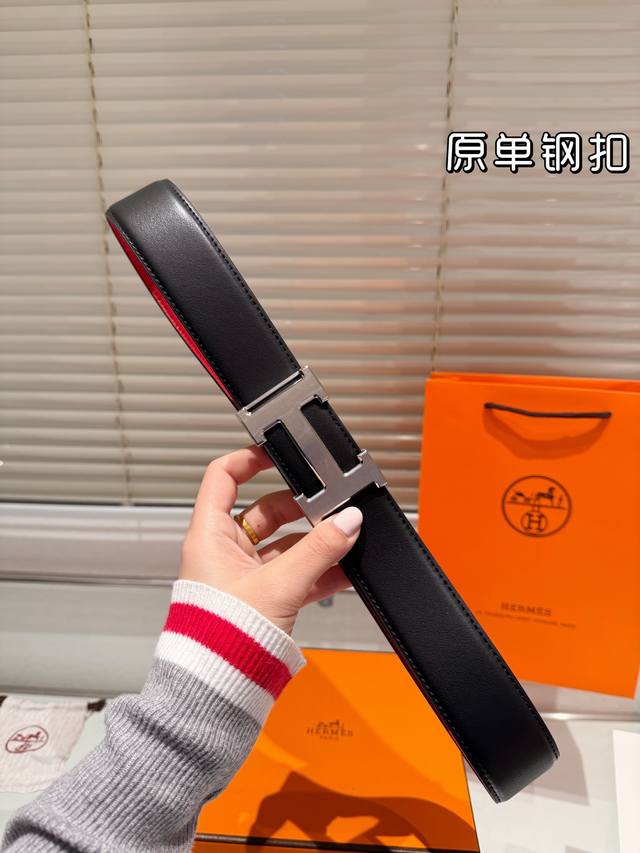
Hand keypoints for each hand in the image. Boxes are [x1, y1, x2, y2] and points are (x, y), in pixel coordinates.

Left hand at [179, 446, 362, 633]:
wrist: (217, 691)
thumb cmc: (221, 639)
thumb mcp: (278, 585)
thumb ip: (318, 551)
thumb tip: (348, 522)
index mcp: (209, 536)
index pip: (222, 477)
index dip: (249, 459)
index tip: (281, 453)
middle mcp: (223, 552)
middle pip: (264, 510)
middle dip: (300, 508)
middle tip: (329, 505)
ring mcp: (243, 576)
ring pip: (283, 544)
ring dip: (313, 542)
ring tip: (343, 538)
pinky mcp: (261, 599)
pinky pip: (293, 574)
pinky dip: (317, 571)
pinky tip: (344, 570)